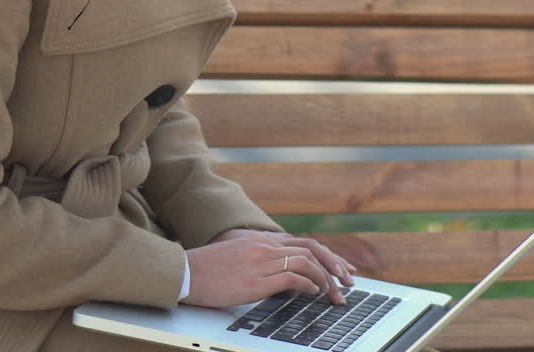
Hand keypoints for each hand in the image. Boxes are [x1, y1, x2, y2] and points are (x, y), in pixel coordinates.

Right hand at [208, 228, 358, 304]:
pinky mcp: (257, 280)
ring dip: (325, 279)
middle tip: (347, 281)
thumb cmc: (208, 269)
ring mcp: (262, 261)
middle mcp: (266, 247)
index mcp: (263, 241)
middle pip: (312, 249)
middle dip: (334, 266)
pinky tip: (313, 293)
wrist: (185, 272)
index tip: (342, 268)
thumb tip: (280, 273)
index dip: (328, 255)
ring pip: (307, 262)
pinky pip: (293, 277)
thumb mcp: (239, 256)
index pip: (305, 243)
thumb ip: (261, 258)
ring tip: (332, 293)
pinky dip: (308, 285)